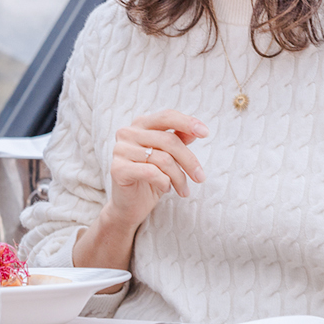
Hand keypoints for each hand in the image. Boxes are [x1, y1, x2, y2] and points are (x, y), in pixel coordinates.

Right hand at [106, 110, 208, 230]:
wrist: (129, 206)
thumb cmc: (150, 179)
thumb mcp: (168, 157)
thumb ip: (178, 140)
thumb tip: (194, 131)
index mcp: (140, 124)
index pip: (167, 116)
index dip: (187, 123)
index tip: (206, 133)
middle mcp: (128, 132)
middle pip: (169, 140)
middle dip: (189, 161)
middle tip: (200, 177)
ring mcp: (121, 150)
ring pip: (163, 159)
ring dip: (179, 178)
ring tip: (183, 190)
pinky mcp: (118, 169)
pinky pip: (151, 172)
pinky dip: (164, 182)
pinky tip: (165, 189)